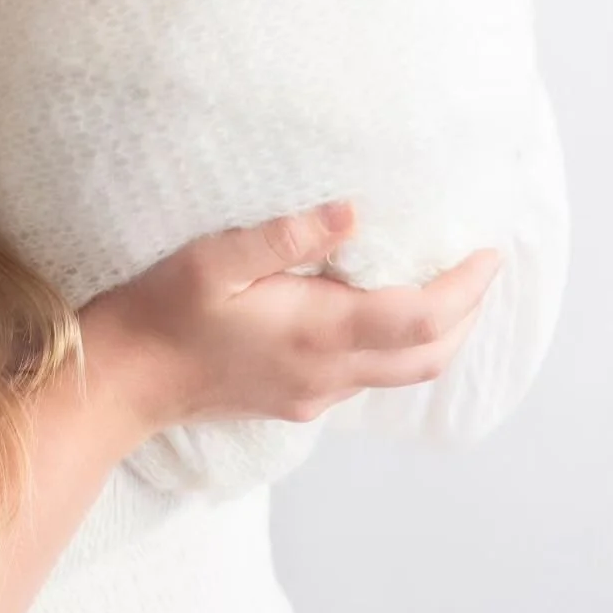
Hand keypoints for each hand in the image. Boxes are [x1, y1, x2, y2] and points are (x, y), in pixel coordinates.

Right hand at [78, 202, 501, 448]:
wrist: (124, 380)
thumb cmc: (162, 310)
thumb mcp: (215, 259)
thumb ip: (285, 237)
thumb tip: (353, 211)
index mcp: (317, 332)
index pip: (422, 317)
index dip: (466, 287)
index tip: (488, 252)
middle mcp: (327, 373)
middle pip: (430, 356)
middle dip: (468, 313)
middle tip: (481, 268)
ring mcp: (313, 394)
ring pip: (403, 372)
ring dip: (437, 332)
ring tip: (446, 286)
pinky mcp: (296, 401)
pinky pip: (368, 377)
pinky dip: (397, 345)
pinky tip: (380, 313)